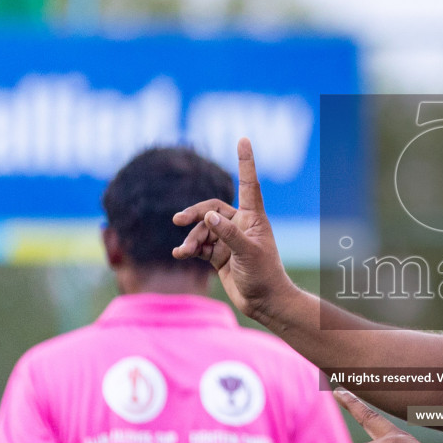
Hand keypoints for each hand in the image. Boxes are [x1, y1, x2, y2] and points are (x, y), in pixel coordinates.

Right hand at [172, 138, 293, 319]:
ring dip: (191, 238)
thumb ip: (228, 234)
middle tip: (178, 220)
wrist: (263, 303)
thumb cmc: (264, 276)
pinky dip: (188, 248)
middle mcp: (240, 225)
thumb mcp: (248, 253)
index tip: (243, 140)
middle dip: (195, 213)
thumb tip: (208, 216)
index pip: (249, 184)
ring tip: (184, 252)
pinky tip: (179, 254)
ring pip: (202, 229)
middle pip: (212, 208)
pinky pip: (198, 245)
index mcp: (254, 218)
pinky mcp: (218, 255)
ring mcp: (228, 240)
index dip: (245, 162)